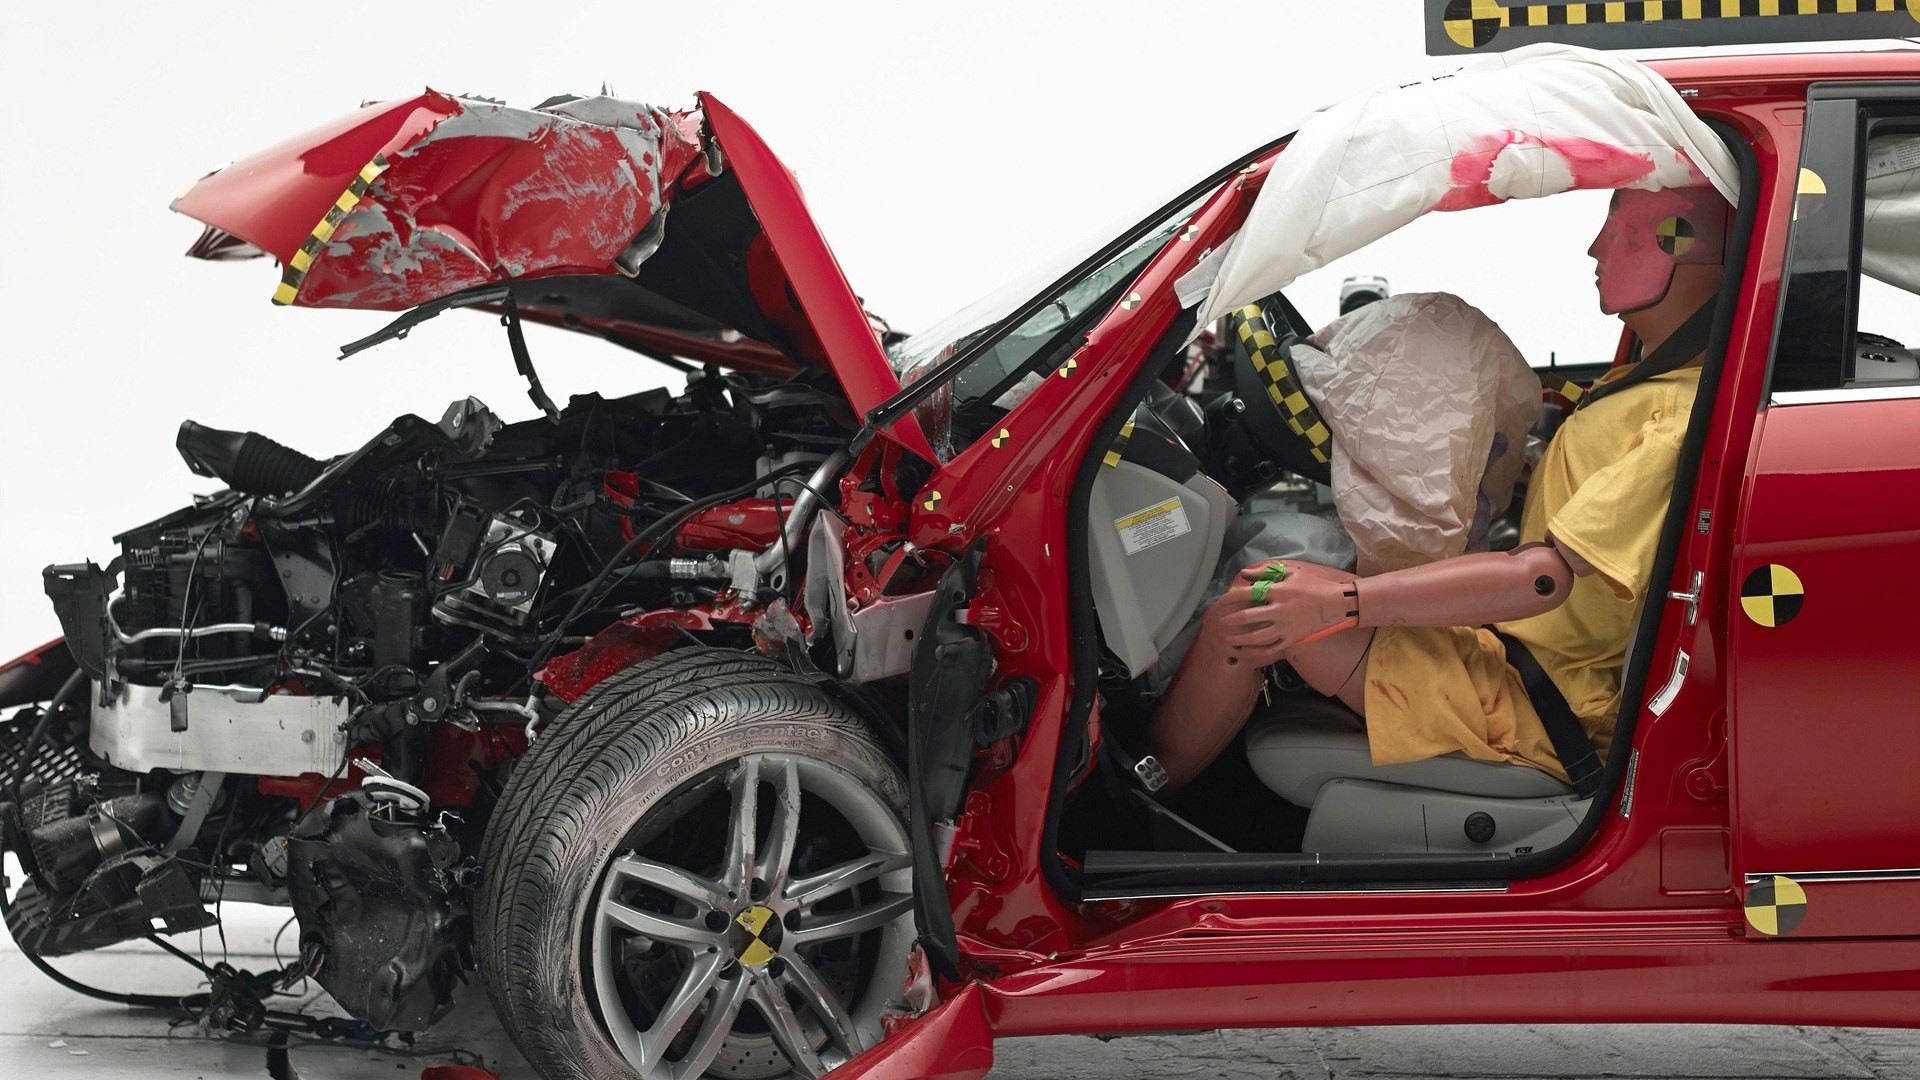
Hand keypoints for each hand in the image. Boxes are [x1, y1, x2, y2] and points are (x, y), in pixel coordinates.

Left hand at [1214, 560, 1359, 663]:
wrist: (1335, 604)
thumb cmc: (1312, 586)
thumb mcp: (1290, 573)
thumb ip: (1265, 572)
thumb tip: (1243, 573)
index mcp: (1278, 592)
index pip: (1248, 594)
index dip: (1231, 598)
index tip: (1222, 601)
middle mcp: (1280, 611)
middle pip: (1248, 617)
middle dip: (1232, 620)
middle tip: (1222, 622)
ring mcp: (1286, 627)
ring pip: (1257, 637)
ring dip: (1240, 639)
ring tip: (1228, 639)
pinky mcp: (1291, 639)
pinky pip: (1270, 648)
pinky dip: (1256, 651)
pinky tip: (1245, 651)